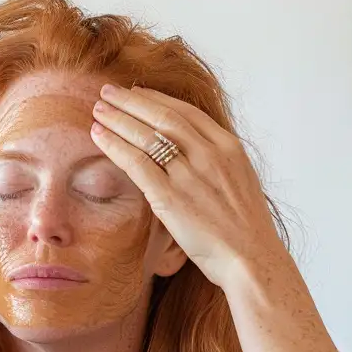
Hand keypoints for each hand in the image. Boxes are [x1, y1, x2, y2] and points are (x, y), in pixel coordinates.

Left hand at [88, 83, 278, 292]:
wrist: (253, 259)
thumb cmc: (247, 229)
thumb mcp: (241, 182)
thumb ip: (217, 164)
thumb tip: (194, 155)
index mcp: (229, 148)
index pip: (187, 112)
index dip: (157, 100)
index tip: (136, 92)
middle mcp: (210, 155)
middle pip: (163, 117)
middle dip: (131, 101)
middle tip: (108, 92)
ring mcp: (190, 175)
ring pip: (146, 136)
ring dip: (118, 119)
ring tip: (97, 110)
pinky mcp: (171, 198)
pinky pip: (136, 164)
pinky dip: (114, 146)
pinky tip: (98, 137)